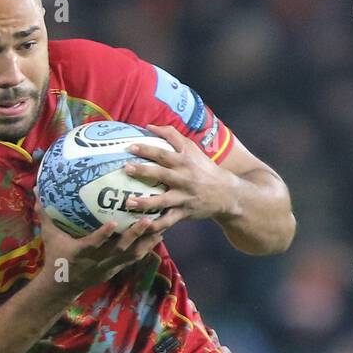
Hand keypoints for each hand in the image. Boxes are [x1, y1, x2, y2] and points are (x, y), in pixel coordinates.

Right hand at [36, 207, 165, 293]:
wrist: (63, 285)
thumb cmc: (56, 257)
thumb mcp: (49, 236)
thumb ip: (45, 214)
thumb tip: (36, 189)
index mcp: (81, 252)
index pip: (93, 244)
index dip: (103, 235)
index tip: (113, 222)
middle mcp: (98, 260)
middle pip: (120, 249)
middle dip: (135, 235)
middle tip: (148, 218)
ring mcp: (110, 266)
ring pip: (132, 254)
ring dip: (147, 241)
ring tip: (161, 225)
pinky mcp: (117, 268)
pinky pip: (135, 258)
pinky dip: (147, 247)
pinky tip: (158, 235)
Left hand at [120, 123, 240, 236]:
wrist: (226, 193)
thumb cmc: (204, 168)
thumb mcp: (192, 148)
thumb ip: (171, 135)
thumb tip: (149, 127)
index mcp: (184, 161)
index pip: (163, 153)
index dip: (146, 149)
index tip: (129, 147)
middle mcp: (184, 178)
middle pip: (161, 174)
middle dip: (143, 171)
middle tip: (126, 168)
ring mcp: (184, 197)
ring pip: (163, 200)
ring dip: (145, 202)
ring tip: (128, 202)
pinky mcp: (184, 212)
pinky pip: (168, 220)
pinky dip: (156, 225)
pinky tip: (142, 225)